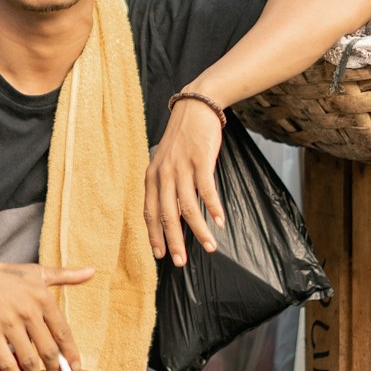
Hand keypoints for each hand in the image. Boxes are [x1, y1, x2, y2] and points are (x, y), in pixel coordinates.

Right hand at [0, 255, 93, 370]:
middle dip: (55, 370)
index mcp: (42, 298)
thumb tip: (92, 272)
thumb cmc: (5, 276)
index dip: (71, 354)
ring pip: (29, 359)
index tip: (75, 367)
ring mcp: (8, 323)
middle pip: (48, 350)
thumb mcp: (37, 271)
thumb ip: (65, 275)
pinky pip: (6, 361)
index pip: (63, 333)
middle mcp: (28, 311)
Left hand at [144, 98, 224, 266]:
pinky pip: (206, 190)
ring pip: (188, 206)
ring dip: (199, 230)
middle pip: (167, 214)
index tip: (160, 255)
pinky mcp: (200, 160)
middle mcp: (164, 174)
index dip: (154, 235)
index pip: (150, 212)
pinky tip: (220, 222)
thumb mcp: (165, 161)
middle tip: (180, 262)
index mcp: (152, 176)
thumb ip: (166, 186)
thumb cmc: (181, 139)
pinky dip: (214, 207)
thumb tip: (172, 215)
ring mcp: (182, 167)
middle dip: (174, 241)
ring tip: (209, 247)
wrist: (195, 108)